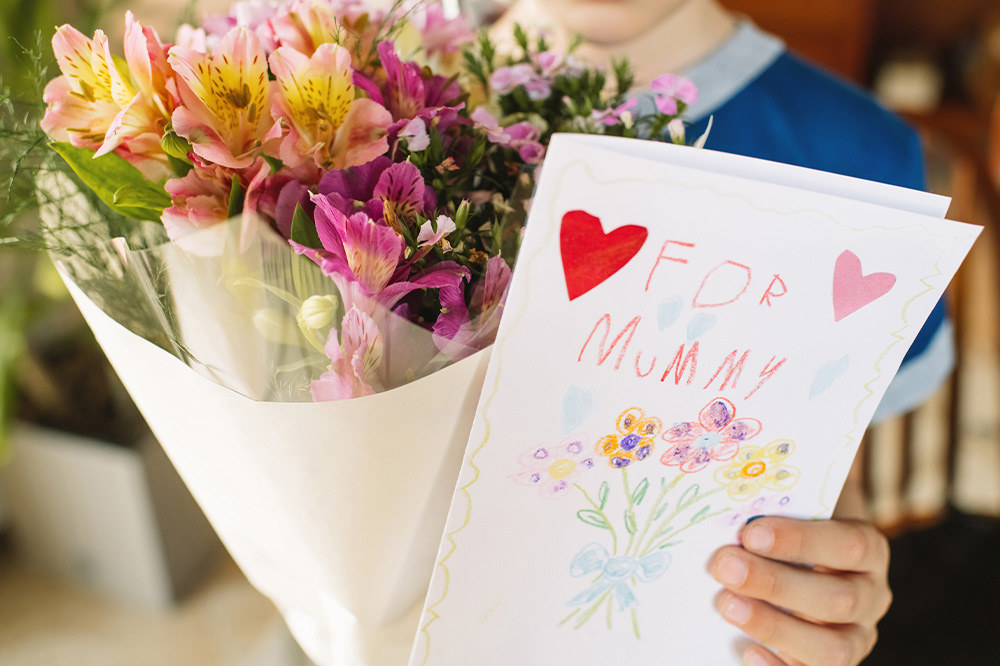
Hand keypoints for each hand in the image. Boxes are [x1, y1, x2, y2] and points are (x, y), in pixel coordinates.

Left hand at [709, 516, 890, 665]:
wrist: (804, 561)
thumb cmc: (789, 530)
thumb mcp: (791, 512)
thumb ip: (772, 512)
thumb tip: (728, 512)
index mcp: (868, 549)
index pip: (847, 545)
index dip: (799, 541)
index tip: (750, 533)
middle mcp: (871, 596)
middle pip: (837, 599)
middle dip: (775, 584)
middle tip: (725, 567)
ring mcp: (857, 636)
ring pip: (832, 648)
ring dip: (773, 626)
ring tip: (727, 604)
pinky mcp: (836, 663)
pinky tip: (747, 651)